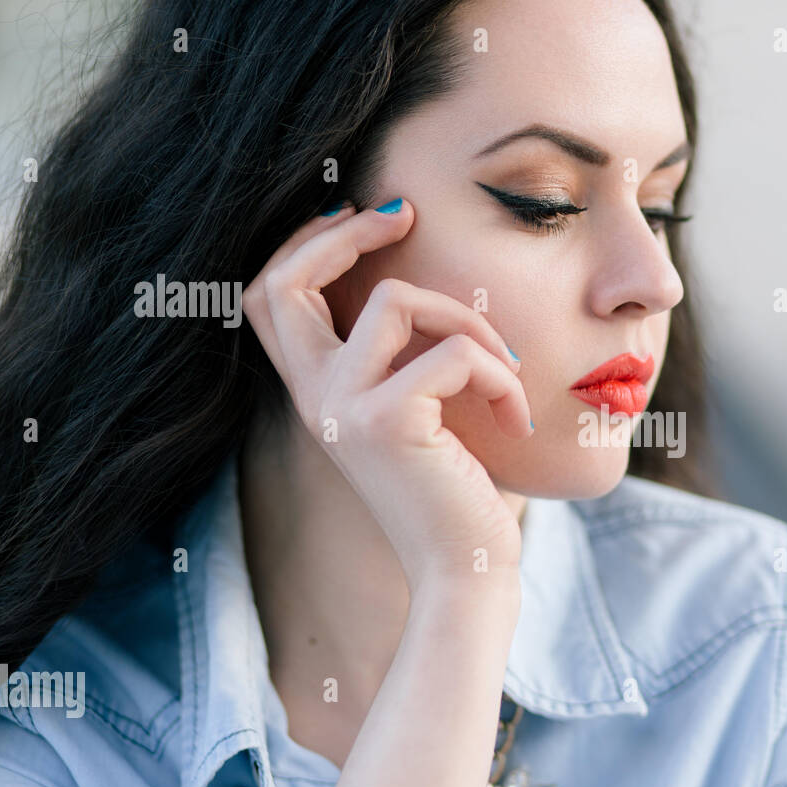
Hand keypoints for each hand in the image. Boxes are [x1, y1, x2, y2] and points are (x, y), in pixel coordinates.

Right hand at [242, 199, 531, 586]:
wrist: (467, 570)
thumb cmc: (457, 492)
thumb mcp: (422, 413)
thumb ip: (405, 357)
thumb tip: (425, 285)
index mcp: (319, 394)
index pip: (270, 297)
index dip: (304, 244)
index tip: (365, 216)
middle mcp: (315, 399)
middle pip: (283, 282)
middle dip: (347, 233)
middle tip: (407, 215)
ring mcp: (344, 409)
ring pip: (396, 300)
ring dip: (469, 324)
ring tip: (507, 372)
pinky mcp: (388, 421)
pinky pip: (456, 353)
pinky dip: (500, 376)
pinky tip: (516, 418)